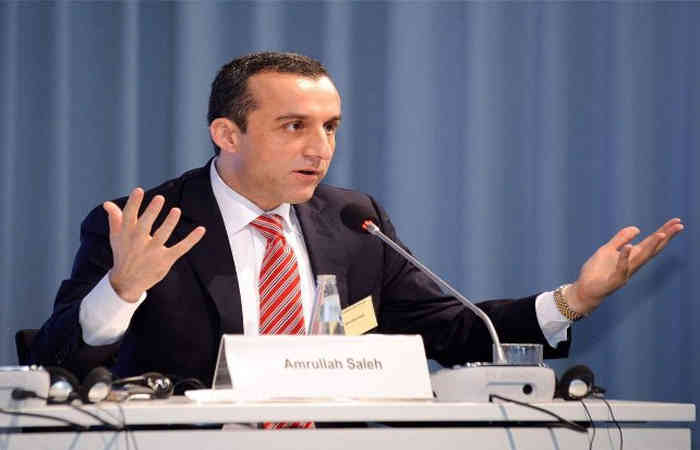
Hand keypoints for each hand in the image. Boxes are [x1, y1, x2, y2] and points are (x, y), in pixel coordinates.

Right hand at [103, 188, 205, 301]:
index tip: (139, 190)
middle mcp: (138, 242)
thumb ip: (115, 219)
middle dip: (151, 212)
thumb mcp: (116, 237)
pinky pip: (180, 248)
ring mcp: (152, 251)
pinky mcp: (165, 260)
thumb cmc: (123, 254)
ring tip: (176, 210)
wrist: (126, 282)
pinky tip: (201, 229)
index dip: (133, 203)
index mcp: (126, 234)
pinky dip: (192, 239)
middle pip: (145, 225)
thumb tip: (107, 203)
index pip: (129, 216)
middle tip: (159, 198)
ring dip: (170, 223)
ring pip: (162, 235)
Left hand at [567, 218, 683, 314]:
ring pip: (641, 259)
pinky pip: (621, 268)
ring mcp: (625, 273)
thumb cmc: (597, 271)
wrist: (585, 289)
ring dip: (651, 246)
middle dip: (665, 237)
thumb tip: (637, 228)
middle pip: (652, 249)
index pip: (650, 243)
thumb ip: (621, 239)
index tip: (676, 221)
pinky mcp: (615, 281)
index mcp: (631, 256)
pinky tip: (630, 247)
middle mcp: (632, 265)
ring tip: (661, 234)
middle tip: (679, 226)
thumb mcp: (607, 250)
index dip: (663, 232)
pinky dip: (625, 258)